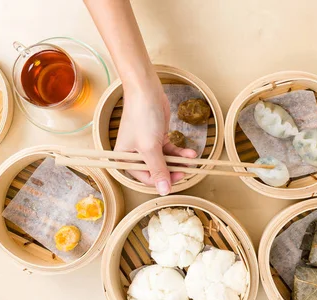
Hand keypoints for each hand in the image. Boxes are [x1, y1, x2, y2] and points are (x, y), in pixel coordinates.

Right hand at [114, 77, 196, 195]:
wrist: (146, 90)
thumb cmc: (141, 116)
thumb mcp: (150, 147)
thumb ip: (158, 170)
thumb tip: (164, 191)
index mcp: (125, 158)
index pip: (146, 178)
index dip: (162, 180)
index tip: (178, 178)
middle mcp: (134, 154)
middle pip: (157, 171)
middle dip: (172, 170)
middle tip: (186, 171)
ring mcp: (147, 146)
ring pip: (166, 161)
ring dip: (179, 161)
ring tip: (191, 160)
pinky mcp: (157, 138)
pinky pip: (170, 150)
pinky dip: (180, 152)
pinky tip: (190, 153)